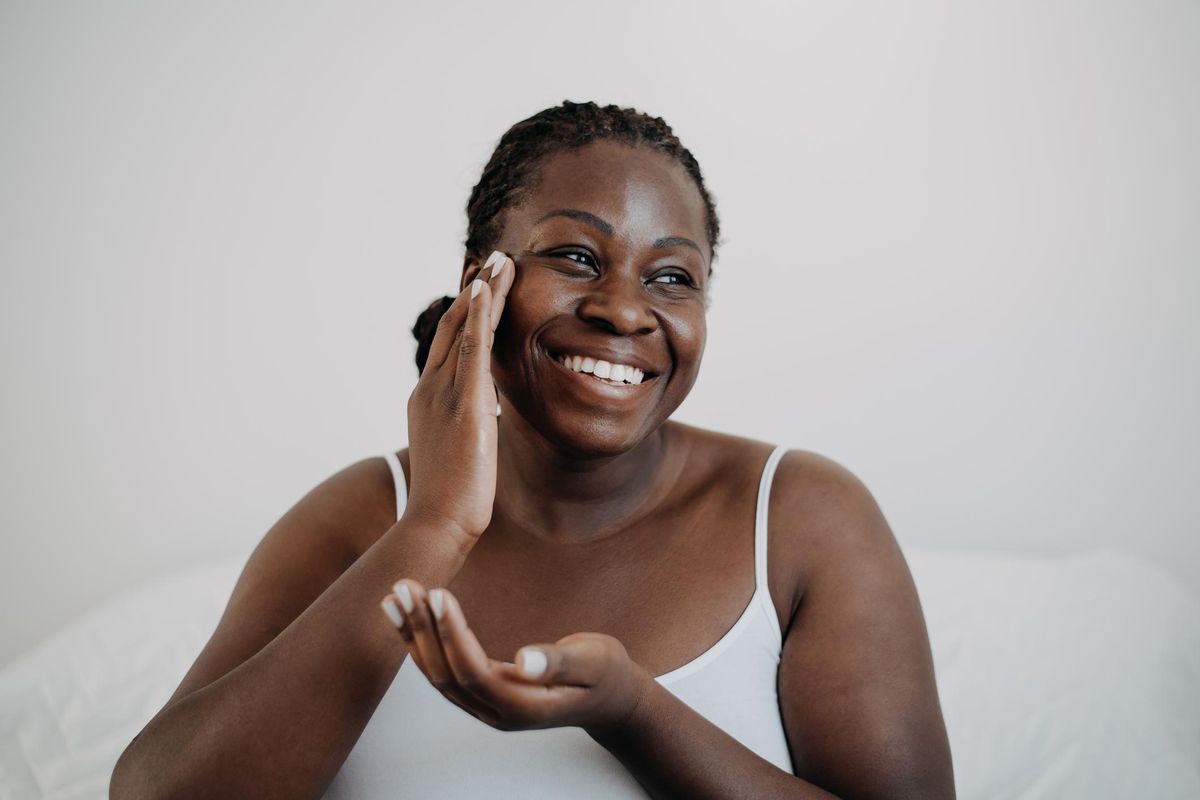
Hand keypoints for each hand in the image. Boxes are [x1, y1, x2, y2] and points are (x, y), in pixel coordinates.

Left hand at [380, 579, 650, 733]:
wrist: (610, 699)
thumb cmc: (605, 675)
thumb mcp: (594, 662)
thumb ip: (560, 662)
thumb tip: (526, 660)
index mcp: (523, 707)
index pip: (474, 672)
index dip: (452, 634)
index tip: (438, 594)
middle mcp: (496, 712)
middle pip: (446, 674)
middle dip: (422, 629)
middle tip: (404, 586)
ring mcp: (486, 707)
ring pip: (437, 674)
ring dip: (414, 634)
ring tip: (395, 595)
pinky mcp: (481, 693)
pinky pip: (442, 670)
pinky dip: (421, 642)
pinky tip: (406, 615)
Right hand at [404, 251, 514, 543]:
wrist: (435, 524)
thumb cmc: (447, 501)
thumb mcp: (455, 455)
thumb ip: (465, 430)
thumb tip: (480, 424)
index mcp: (426, 401)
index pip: (449, 347)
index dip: (465, 315)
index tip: (481, 289)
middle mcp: (430, 390)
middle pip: (454, 328)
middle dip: (474, 292)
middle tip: (492, 261)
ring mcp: (444, 395)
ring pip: (464, 330)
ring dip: (483, 293)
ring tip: (501, 262)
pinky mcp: (464, 405)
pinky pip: (471, 351)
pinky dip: (478, 318)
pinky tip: (487, 291)